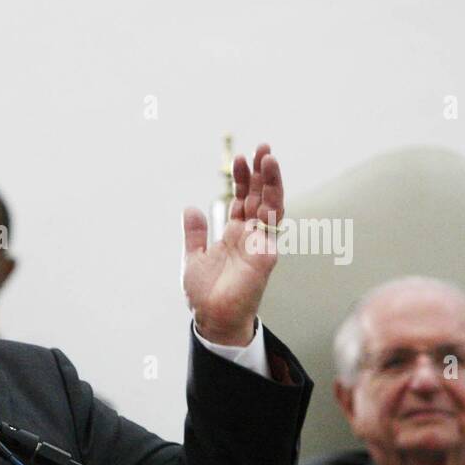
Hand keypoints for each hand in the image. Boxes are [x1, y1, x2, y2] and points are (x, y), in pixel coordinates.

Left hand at [181, 143, 282, 345]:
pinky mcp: (266, 255)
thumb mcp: (193, 256)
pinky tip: (269, 186)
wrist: (212, 317)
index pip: (243, 199)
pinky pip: (273, 226)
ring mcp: (261, 243)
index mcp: (236, 234)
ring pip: (272, 205)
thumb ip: (195, 233)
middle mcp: (251, 235)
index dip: (242, 180)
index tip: (239, 158)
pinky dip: (272, 205)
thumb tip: (191, 208)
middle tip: (261, 147)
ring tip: (268, 157)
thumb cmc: (206, 293)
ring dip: (271, 182)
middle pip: (261, 196)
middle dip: (261, 172)